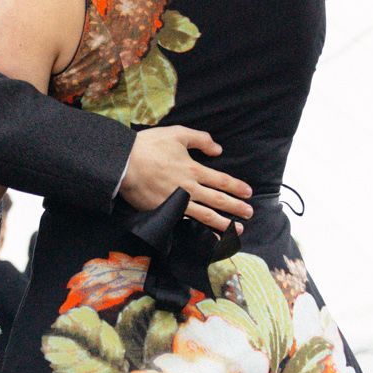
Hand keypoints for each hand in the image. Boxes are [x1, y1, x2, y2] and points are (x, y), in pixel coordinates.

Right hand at [119, 126, 253, 231]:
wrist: (123, 164)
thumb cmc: (148, 146)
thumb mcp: (177, 134)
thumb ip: (200, 139)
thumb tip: (218, 150)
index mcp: (193, 169)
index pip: (222, 180)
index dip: (237, 187)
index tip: (248, 193)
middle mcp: (189, 188)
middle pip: (218, 200)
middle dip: (236, 208)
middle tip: (249, 214)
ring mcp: (177, 202)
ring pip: (206, 216)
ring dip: (224, 223)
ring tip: (237, 230)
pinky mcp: (165, 211)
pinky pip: (187, 223)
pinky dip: (201, 232)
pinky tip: (210, 239)